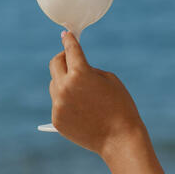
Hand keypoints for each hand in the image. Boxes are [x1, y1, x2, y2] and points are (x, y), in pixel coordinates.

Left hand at [48, 31, 143, 155]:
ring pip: (54, 84)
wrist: (119, 139)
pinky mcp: (56, 119)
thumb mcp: (109, 79)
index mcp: (80, 73)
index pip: (70, 49)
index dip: (68, 39)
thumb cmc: (120, 106)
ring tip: (81, 91)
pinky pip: (57, 103)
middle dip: (63, 59)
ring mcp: (58, 104)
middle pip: (55, 64)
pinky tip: (81, 109)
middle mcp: (64, 87)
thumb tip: (74, 68)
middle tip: (70, 60)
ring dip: (64, 81)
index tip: (65, 34)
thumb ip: (88, 70)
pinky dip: (65, 101)